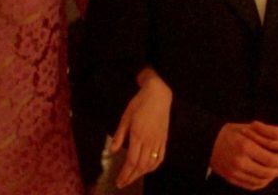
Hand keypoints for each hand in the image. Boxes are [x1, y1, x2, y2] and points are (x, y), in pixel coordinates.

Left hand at [110, 72, 171, 187]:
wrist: (158, 94)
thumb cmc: (139, 103)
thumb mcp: (125, 117)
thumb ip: (119, 136)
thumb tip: (112, 151)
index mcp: (138, 135)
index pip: (131, 161)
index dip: (125, 173)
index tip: (119, 181)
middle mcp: (149, 141)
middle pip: (141, 166)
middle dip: (131, 177)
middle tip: (123, 183)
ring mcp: (158, 141)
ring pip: (151, 163)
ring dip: (141, 174)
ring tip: (132, 178)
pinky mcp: (164, 139)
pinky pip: (160, 157)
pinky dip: (154, 166)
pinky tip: (147, 169)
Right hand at [210, 123, 277, 190]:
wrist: (206, 142)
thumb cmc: (227, 133)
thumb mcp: (244, 128)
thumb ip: (262, 136)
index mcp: (245, 147)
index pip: (271, 160)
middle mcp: (240, 162)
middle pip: (268, 172)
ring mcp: (235, 172)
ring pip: (261, 180)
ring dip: (273, 177)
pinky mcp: (231, 179)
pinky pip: (251, 185)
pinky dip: (262, 182)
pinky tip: (267, 176)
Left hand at [244, 83, 277, 159]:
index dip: (264, 129)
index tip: (253, 122)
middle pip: (273, 145)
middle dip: (257, 138)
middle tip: (244, 130)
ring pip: (272, 155)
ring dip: (258, 147)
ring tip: (246, 137)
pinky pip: (274, 159)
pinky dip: (263, 153)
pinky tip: (254, 145)